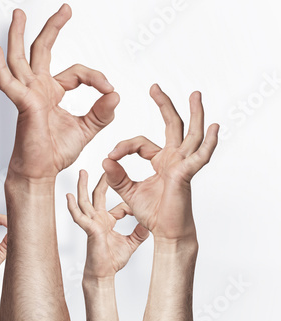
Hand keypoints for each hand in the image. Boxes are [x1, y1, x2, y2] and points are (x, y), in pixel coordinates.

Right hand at [0, 5, 119, 179]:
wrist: (40, 172)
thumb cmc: (56, 152)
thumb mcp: (88, 128)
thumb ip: (102, 111)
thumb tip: (115, 94)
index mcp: (52, 91)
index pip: (76, 72)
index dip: (95, 77)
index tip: (108, 89)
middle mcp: (37, 88)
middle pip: (41, 50)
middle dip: (52, 27)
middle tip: (65, 8)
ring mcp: (26, 93)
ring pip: (20, 58)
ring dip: (18, 35)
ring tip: (18, 14)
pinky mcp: (22, 103)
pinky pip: (8, 82)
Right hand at [66, 170, 148, 278]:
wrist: (103, 273)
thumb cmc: (112, 260)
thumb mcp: (131, 243)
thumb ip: (138, 233)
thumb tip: (149, 225)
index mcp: (106, 221)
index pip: (116, 206)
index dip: (126, 203)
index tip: (135, 200)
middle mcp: (97, 219)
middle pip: (97, 195)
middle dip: (100, 181)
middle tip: (104, 165)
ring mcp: (91, 222)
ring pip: (85, 200)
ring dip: (82, 186)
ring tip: (82, 172)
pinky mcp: (88, 229)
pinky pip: (78, 216)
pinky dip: (72, 206)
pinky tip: (68, 196)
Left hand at [102, 85, 217, 241]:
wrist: (167, 233)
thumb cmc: (153, 213)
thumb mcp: (128, 191)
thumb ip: (116, 175)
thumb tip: (105, 160)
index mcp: (160, 160)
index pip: (140, 143)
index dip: (123, 147)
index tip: (110, 156)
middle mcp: (174, 159)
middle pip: (172, 126)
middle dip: (164, 105)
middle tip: (155, 87)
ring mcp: (183, 165)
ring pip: (191, 134)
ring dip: (194, 114)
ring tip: (195, 95)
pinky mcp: (187, 175)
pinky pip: (200, 156)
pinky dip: (208, 142)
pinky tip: (214, 128)